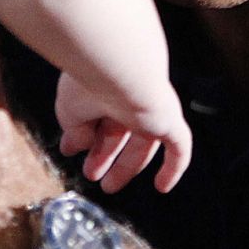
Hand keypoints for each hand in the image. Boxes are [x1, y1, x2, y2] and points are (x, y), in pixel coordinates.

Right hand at [55, 72, 192, 193]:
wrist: (116, 62)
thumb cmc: (89, 78)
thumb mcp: (70, 111)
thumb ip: (75, 131)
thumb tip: (77, 145)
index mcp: (106, 88)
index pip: (98, 117)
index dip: (85, 138)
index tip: (73, 151)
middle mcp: (129, 96)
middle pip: (119, 133)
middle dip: (104, 156)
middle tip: (92, 175)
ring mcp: (151, 108)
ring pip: (143, 144)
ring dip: (126, 167)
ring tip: (109, 186)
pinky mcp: (169, 120)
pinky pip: (178, 148)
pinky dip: (172, 168)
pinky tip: (163, 186)